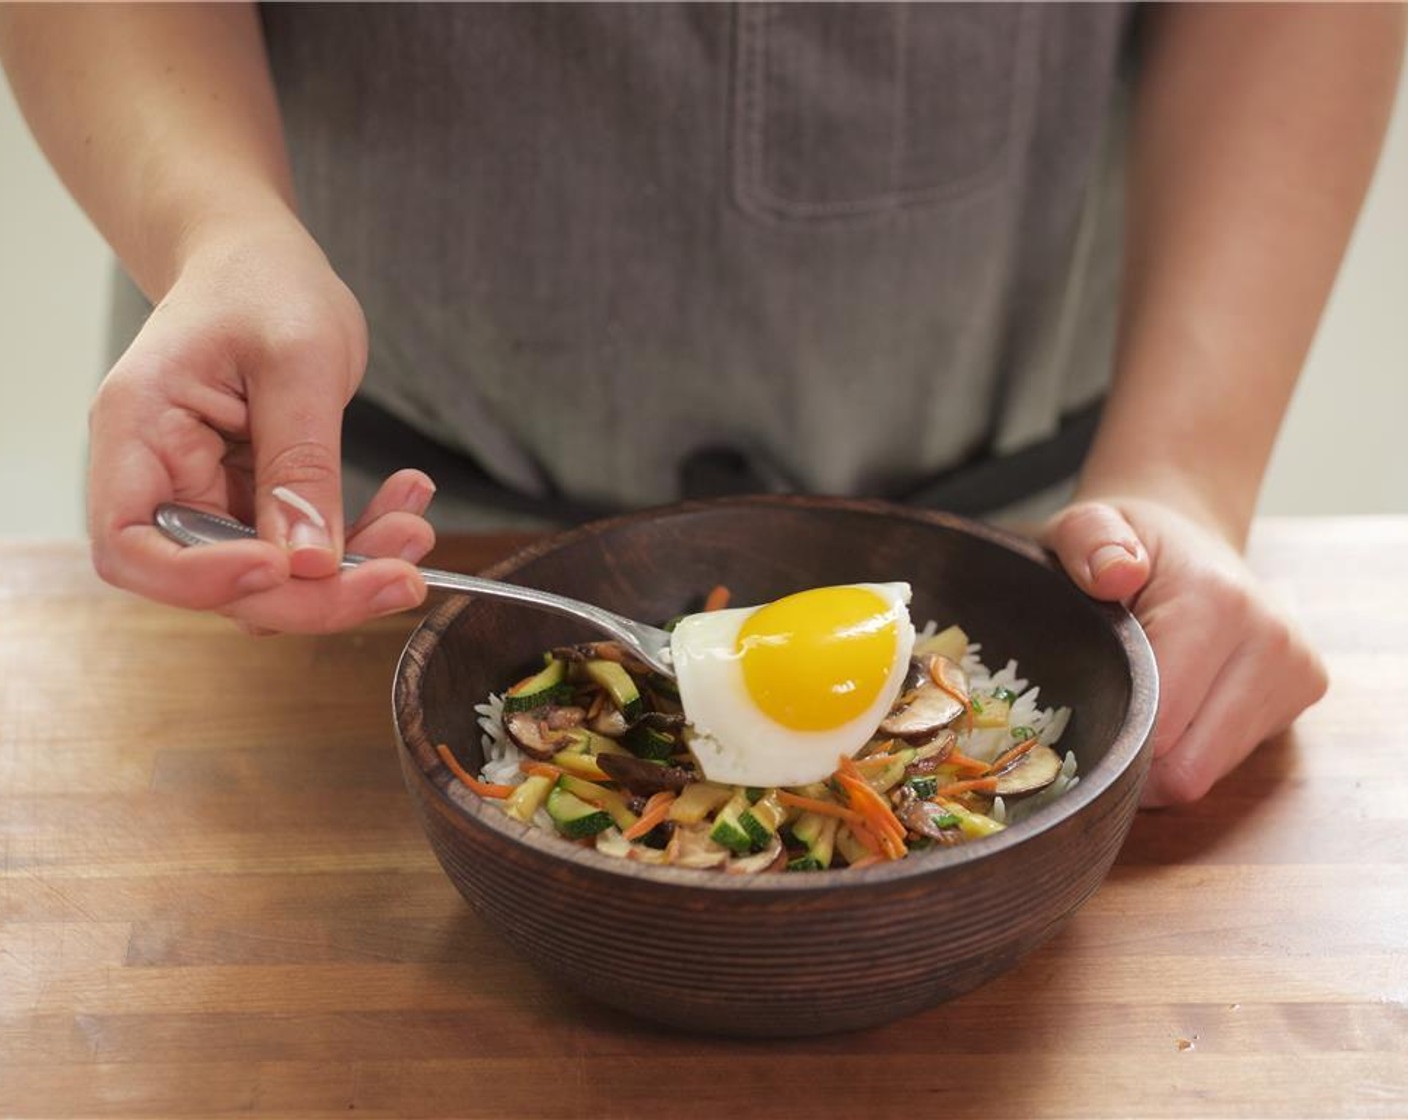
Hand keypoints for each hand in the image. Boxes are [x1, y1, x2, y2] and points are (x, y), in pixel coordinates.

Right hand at [88, 217, 435, 631]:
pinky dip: (359, 543)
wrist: (261, 264)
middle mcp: (161, 478)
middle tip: (405, 578)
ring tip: (416, 528)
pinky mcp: (251, 505)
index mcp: (137, 430)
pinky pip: (302, 553)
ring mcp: (206, 497)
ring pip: (271, 581)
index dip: (200, 580)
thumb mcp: (299, 360)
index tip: (282, 569)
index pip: (130, 546)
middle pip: (216, 583)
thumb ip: (301, 462)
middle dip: (314, 593)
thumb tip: (310, 564)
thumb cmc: (263, 285)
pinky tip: (407, 503)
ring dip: (350, 573)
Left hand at [1041, 498, 1327, 805]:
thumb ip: (1088, 541)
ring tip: (1137, 704)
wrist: (1185, 533)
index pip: (1160, 729)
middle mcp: (1272, 641)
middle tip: (1099, 721)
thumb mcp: (1086, 523)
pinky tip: (1174, 705)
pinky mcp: (1303, 691)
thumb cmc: (1125, 542)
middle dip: (1135, 763)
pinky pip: (1230, 760)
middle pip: (1189, 768)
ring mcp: (1296, 671)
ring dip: (1164, 758)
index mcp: (1217, 603)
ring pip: (1209, 772)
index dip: (1109, 741)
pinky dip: (1192, 748)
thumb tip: (1116, 574)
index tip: (1076, 721)